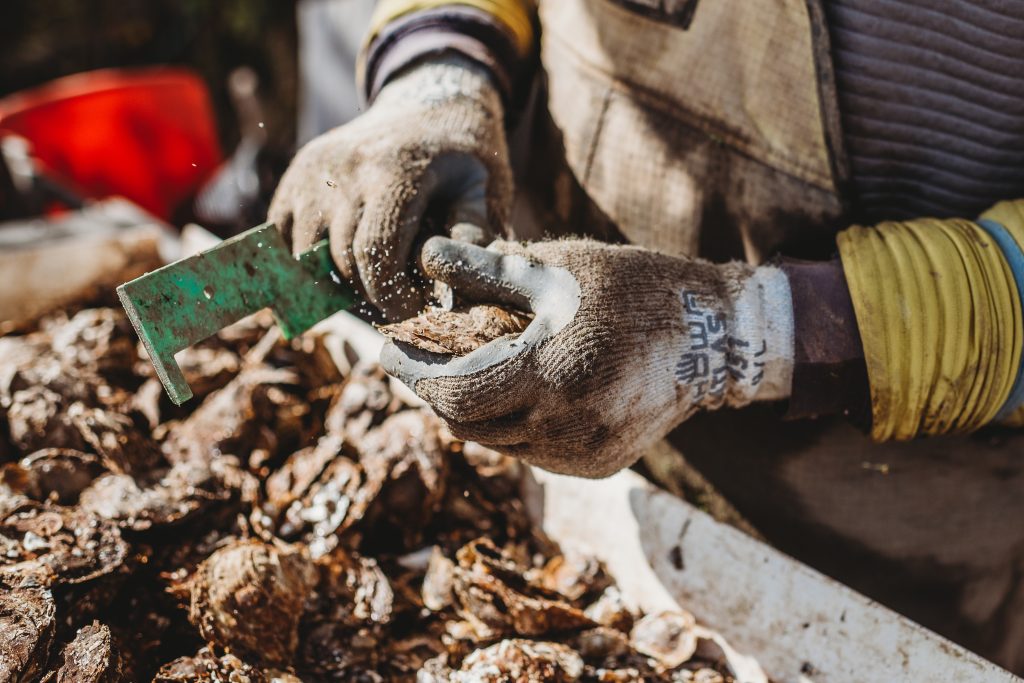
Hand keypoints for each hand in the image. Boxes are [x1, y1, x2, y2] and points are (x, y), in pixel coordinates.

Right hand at [268, 58, 512, 320]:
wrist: (428, 100)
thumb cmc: (463, 152)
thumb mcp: (485, 184)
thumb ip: (473, 232)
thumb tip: (457, 282)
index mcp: (395, 171)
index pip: (375, 253)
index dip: (390, 295)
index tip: (413, 309)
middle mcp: (345, 168)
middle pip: (342, 259)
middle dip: (370, 293)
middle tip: (399, 297)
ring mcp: (313, 170)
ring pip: (307, 254)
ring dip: (336, 279)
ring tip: (374, 278)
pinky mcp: (296, 175)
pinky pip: (283, 235)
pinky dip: (306, 259)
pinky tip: (342, 261)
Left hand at [381, 237, 794, 477]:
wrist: (712, 338)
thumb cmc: (632, 288)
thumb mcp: (557, 268)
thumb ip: (484, 271)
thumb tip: (426, 257)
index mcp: (551, 375)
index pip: (454, 393)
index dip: (413, 374)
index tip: (388, 350)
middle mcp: (565, 428)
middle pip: (468, 425)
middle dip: (437, 391)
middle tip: (422, 358)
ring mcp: (583, 455)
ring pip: (497, 442)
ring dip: (473, 409)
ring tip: (468, 368)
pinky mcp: (599, 466)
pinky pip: (531, 452)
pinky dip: (512, 424)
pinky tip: (517, 391)